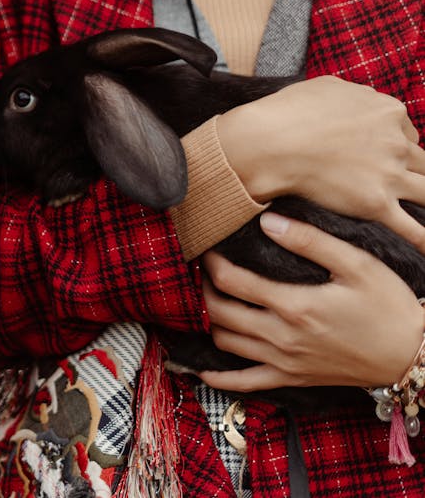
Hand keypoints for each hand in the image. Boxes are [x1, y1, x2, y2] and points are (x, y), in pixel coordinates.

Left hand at [199, 212, 424, 391]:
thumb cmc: (389, 306)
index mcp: (294, 305)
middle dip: (204, 288)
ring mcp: (284, 362)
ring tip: (211, 299)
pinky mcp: (292, 379)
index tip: (208, 248)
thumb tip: (267, 221)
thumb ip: (310, 240)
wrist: (412, 355)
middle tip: (205, 270)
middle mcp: (282, 337)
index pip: (231, 281)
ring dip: (210, 320)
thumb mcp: (357, 264)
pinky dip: (218, 376)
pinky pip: (244, 383)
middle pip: (219, 311)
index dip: (211, 262)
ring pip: (225, 343)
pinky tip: (201, 369)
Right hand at [217, 75, 424, 249]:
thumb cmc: (288, 113)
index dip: (396, 147)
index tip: (382, 158)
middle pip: (423, 163)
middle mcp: (396, 142)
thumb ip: (356, 95)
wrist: (267, 143)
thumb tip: (364, 101)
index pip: (408, 134)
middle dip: (415, 174)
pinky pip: (411, 228)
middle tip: (397, 183)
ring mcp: (389, 174)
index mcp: (388, 112)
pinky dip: (423, 239)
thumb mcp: (328, 87)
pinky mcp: (376, 203)